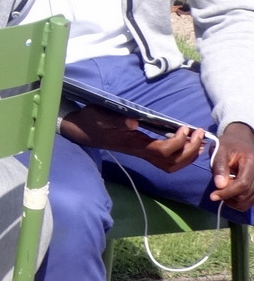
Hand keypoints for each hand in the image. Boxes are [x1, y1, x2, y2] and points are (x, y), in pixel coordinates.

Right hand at [61, 106, 203, 172]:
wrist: (82, 130)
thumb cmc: (92, 121)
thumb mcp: (101, 115)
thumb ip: (116, 119)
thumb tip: (134, 122)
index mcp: (134, 144)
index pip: (163, 150)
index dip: (179, 142)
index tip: (184, 127)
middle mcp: (141, 153)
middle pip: (173, 162)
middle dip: (190, 150)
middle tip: (198, 133)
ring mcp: (142, 154)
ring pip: (172, 165)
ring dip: (189, 156)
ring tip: (198, 141)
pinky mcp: (143, 152)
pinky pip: (167, 162)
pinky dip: (182, 158)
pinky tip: (187, 146)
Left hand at [211, 122, 253, 209]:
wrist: (241, 141)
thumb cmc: (229, 144)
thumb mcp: (220, 150)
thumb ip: (219, 167)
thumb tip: (219, 185)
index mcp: (252, 162)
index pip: (242, 183)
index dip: (228, 192)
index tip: (213, 196)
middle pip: (247, 194)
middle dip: (229, 197)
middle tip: (216, 193)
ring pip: (250, 200)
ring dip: (234, 201)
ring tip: (222, 193)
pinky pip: (252, 200)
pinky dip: (240, 202)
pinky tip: (230, 196)